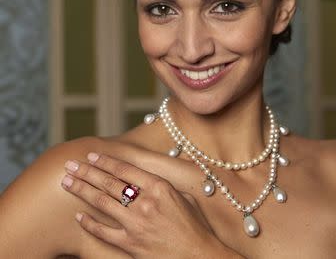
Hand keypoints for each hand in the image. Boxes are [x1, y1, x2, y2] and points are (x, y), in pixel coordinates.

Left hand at [60, 152, 235, 257]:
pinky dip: (89, 223)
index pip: (126, 169)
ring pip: (102, 202)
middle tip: (70, 165)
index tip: (91, 156)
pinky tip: (79, 216)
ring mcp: (135, 223)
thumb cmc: (195, 227)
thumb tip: (151, 177)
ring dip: (82, 190)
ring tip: (67, 182)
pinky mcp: (130, 244)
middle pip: (109, 182)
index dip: (106, 161)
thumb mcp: (185, 197)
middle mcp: (145, 202)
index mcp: (159, 188)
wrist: (198, 255)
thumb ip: (165, 186)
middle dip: (87, 171)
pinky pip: (103, 231)